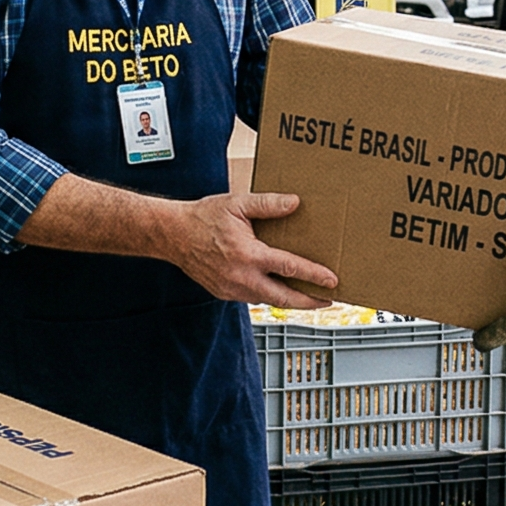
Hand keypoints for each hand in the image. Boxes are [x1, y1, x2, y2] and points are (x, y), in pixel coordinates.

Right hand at [165, 192, 338, 309]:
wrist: (172, 235)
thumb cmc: (204, 217)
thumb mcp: (237, 204)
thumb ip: (268, 204)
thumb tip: (295, 203)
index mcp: (248, 255)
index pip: (289, 268)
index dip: (314, 275)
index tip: (332, 281)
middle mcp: (241, 277)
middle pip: (284, 297)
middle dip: (309, 301)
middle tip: (329, 300)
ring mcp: (232, 289)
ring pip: (268, 300)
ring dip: (290, 300)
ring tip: (309, 297)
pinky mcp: (224, 293)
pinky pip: (253, 298)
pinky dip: (269, 295)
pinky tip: (279, 289)